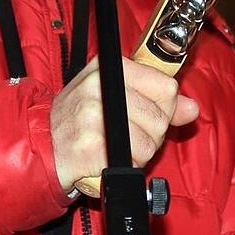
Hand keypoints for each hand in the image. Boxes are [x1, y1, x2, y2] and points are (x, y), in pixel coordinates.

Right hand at [50, 56, 199, 196]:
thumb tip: (192, 108)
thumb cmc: (78, 116)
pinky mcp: (93, 147)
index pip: (166, 87)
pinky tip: (108, 158)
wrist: (42, 142)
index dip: (163, 107)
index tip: (144, 113)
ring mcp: (95, 117)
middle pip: (160, 117)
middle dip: (150, 134)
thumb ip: (156, 98)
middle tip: (125, 133)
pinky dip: (126, 166)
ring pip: (150, 143)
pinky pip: (133, 162)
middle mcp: (102, 87)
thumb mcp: (115, 93)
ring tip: (116, 145)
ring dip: (138, 153)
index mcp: (111, 68)